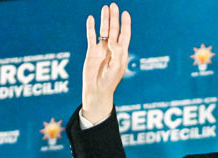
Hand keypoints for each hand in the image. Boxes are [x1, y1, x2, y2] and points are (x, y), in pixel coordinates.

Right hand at [81, 3, 130, 123]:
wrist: (97, 89)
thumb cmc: (110, 81)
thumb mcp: (117, 67)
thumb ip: (118, 53)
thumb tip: (114, 41)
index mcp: (121, 53)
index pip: (125, 35)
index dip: (125, 24)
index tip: (125, 14)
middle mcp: (112, 49)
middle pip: (114, 30)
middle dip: (114, 18)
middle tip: (113, 5)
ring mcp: (101, 49)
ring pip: (103, 31)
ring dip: (104, 20)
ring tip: (105, 8)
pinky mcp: (91, 52)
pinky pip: (91, 37)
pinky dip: (91, 28)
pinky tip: (91, 19)